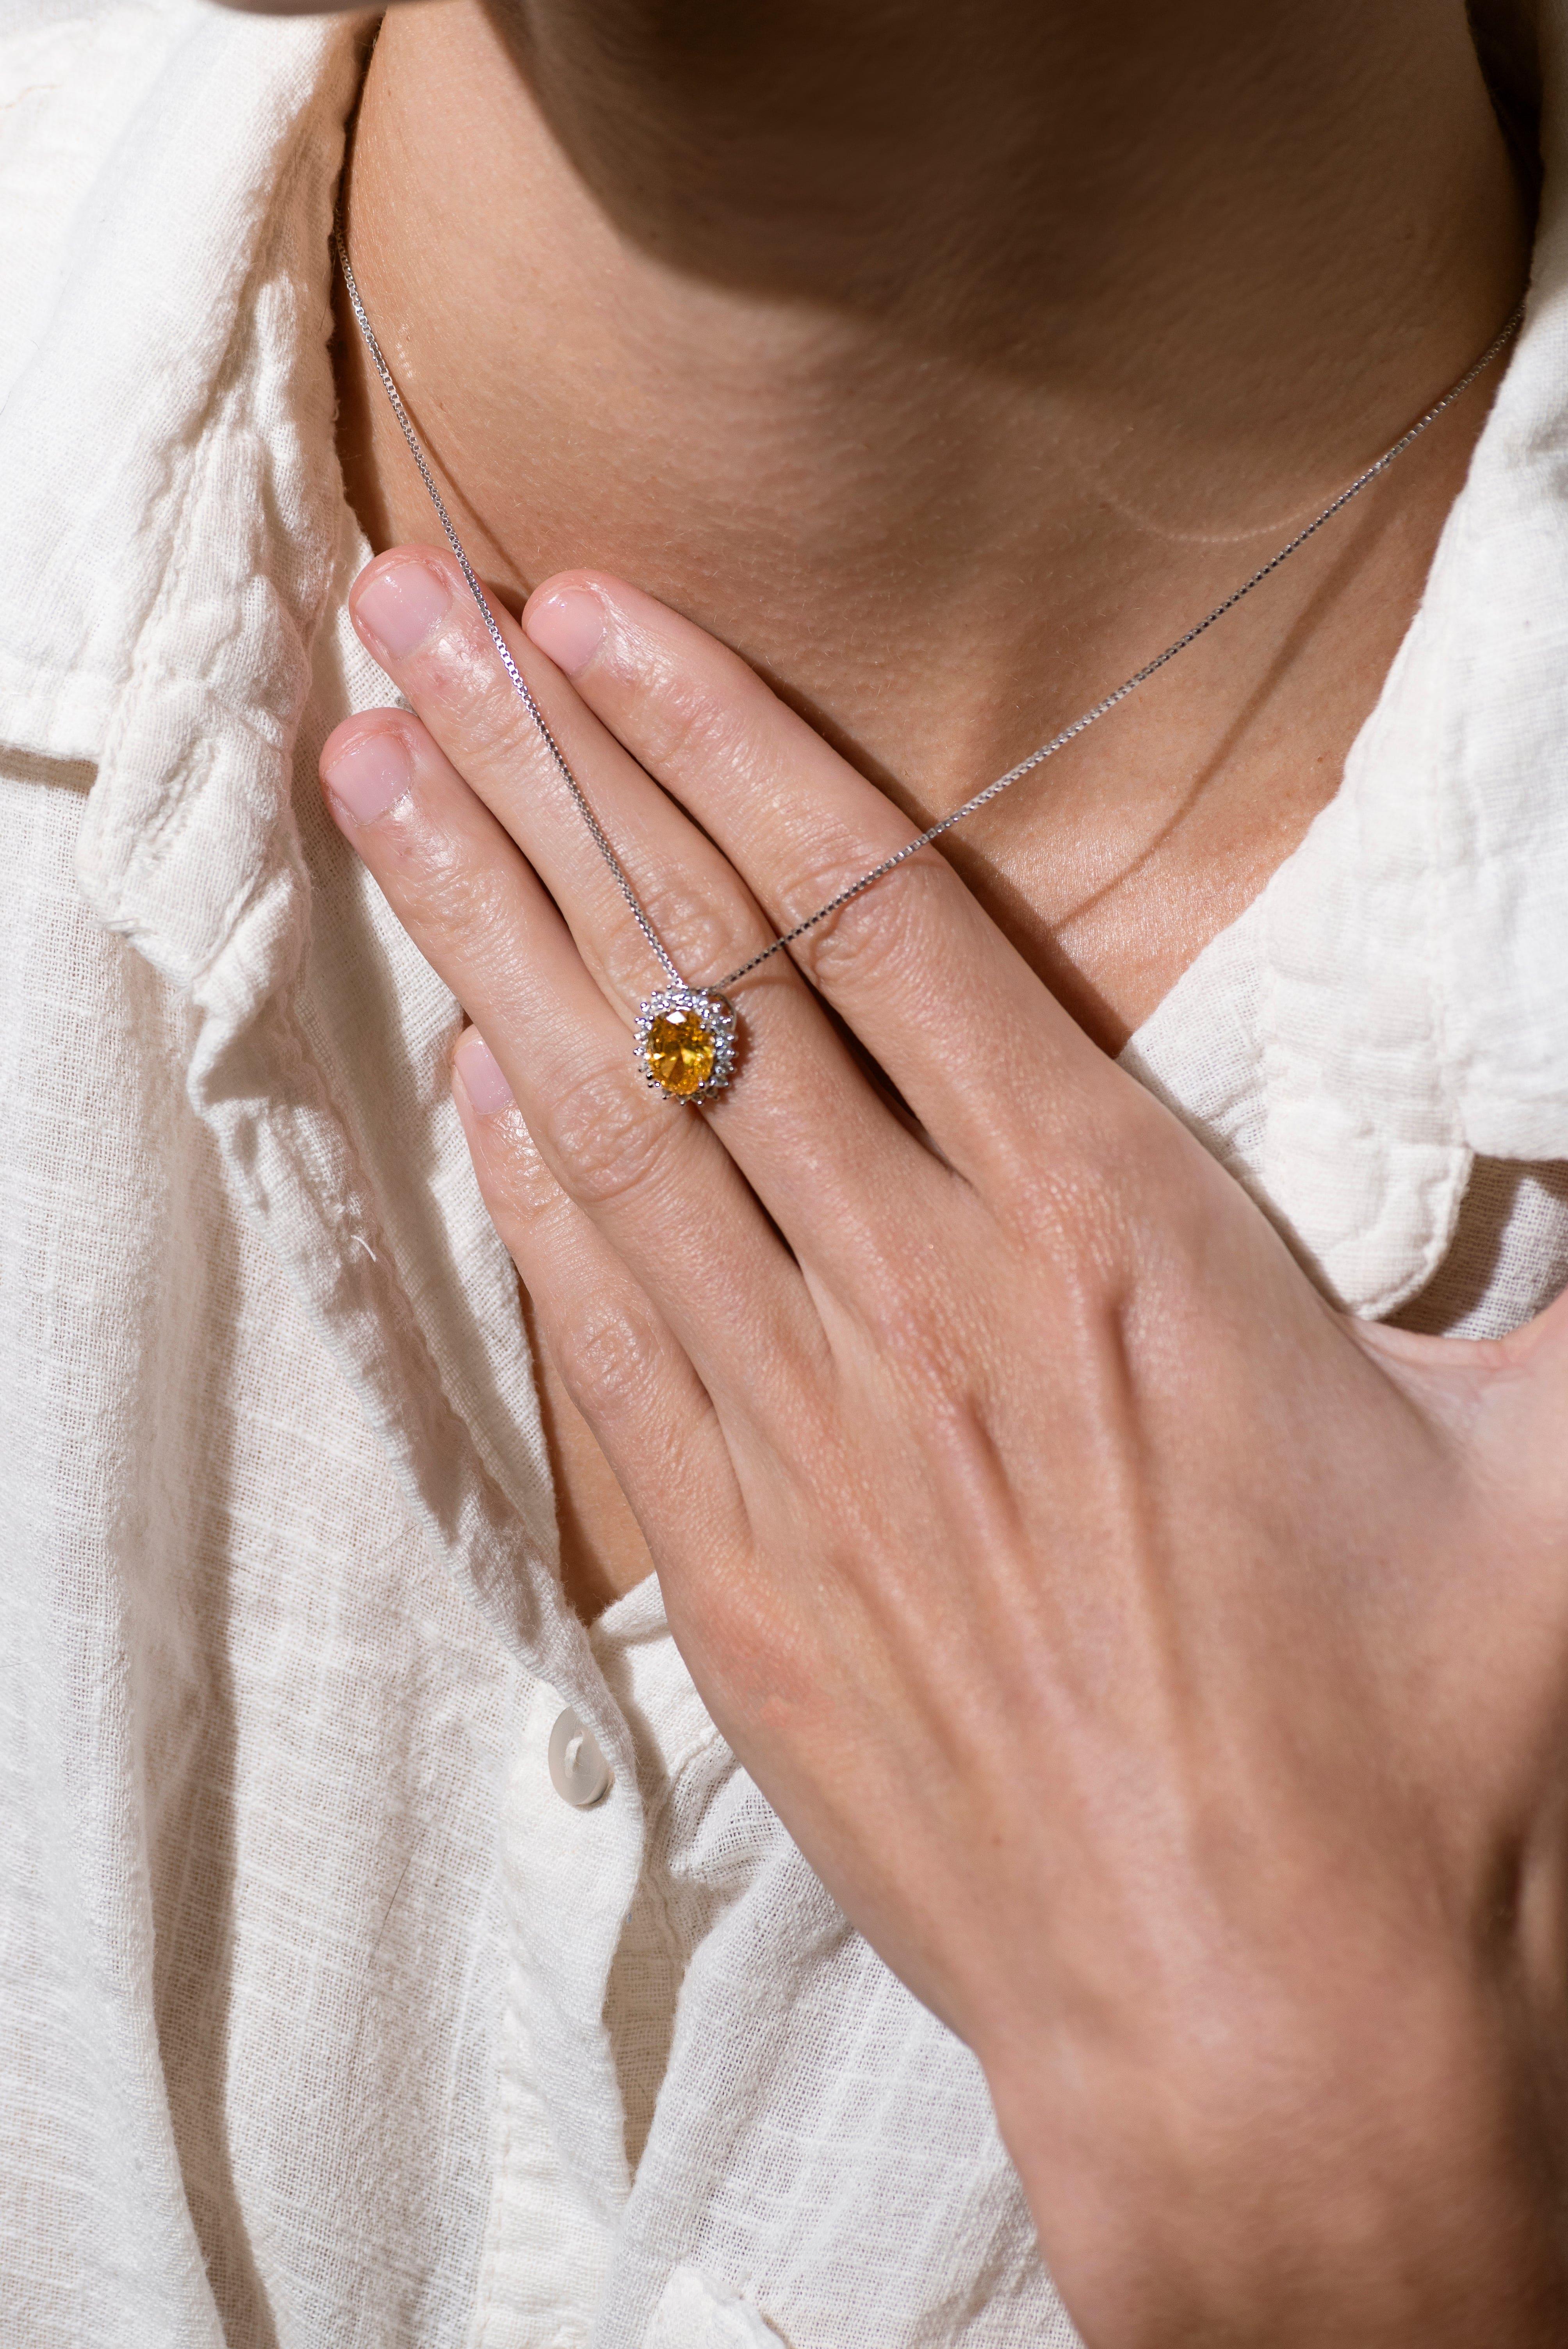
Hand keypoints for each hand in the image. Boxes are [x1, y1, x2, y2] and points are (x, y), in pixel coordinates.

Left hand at [320, 546, 1567, 2346]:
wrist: (1274, 2032)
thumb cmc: (1425, 1763)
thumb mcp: (1554, 1477)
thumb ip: (1564, 1278)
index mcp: (1114, 1241)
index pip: (873, 924)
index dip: (726, 750)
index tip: (601, 621)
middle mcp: (930, 1306)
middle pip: (702, 984)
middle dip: (547, 777)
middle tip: (413, 617)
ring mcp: (818, 1439)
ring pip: (615, 1122)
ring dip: (485, 932)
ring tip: (375, 772)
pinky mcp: (753, 1575)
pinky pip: (607, 1326)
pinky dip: (530, 1182)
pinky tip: (466, 1061)